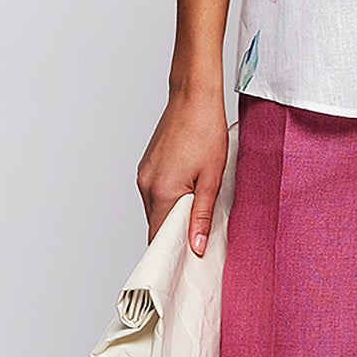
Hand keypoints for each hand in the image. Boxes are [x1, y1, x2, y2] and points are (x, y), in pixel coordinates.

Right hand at [136, 89, 228, 256]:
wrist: (193, 96)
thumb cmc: (206, 130)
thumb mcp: (213, 178)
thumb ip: (202, 216)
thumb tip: (196, 246)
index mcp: (162, 191)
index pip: (159, 237)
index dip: (173, 252)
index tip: (189, 260)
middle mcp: (146, 185)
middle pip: (157, 224)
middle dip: (177, 234)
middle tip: (202, 235)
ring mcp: (144, 174)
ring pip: (157, 208)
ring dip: (175, 214)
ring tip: (200, 206)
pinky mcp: (146, 166)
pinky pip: (156, 193)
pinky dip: (170, 198)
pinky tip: (190, 188)